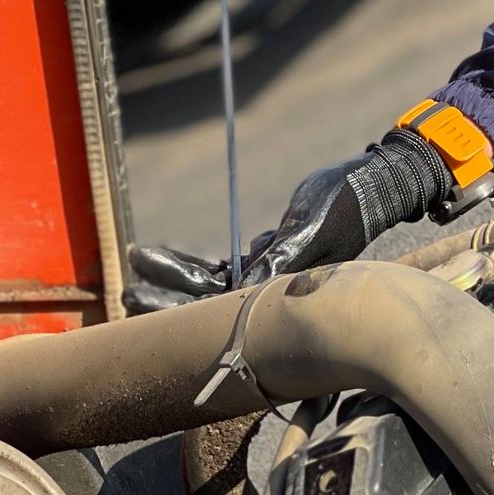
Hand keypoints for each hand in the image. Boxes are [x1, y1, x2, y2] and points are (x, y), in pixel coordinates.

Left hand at [125, 132, 449, 305]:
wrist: (370, 185)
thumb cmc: (343, 200)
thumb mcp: (309, 224)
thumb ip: (280, 253)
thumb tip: (246, 285)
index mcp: (283, 289)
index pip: (217, 309)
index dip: (173, 306)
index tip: (137, 294)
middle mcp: (271, 292)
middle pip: (205, 305)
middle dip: (164, 299)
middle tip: (123, 293)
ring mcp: (267, 278)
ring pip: (209, 288)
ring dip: (173, 278)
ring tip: (136, 263)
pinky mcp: (268, 260)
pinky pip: (221, 270)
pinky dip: (192, 264)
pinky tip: (162, 255)